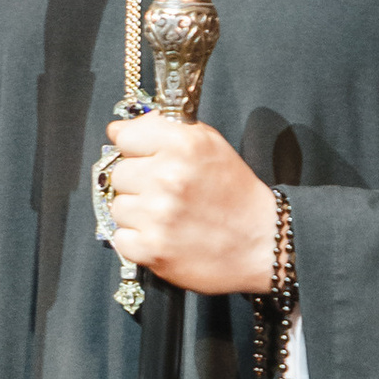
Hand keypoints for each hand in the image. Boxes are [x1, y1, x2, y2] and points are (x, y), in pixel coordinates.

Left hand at [102, 112, 279, 294]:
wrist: (262, 244)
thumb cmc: (235, 194)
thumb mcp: (210, 145)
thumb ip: (164, 129)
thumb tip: (116, 129)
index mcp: (183, 145)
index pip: (125, 137)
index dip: (136, 149)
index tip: (149, 159)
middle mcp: (168, 177)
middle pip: (119, 174)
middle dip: (137, 183)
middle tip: (166, 194)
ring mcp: (158, 215)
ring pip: (118, 207)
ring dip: (137, 214)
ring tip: (167, 217)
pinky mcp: (153, 249)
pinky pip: (121, 238)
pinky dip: (138, 241)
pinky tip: (163, 237)